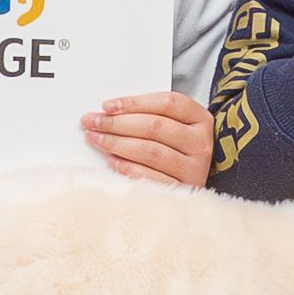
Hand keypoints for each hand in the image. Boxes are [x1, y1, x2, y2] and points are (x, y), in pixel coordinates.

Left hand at [82, 91, 210, 188]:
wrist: (189, 191)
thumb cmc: (174, 150)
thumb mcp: (172, 127)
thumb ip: (148, 115)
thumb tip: (108, 112)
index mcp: (201, 119)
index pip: (168, 103)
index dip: (135, 102)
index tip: (107, 106)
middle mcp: (200, 144)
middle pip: (155, 126)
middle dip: (118, 123)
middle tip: (92, 122)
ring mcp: (193, 169)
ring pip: (150, 150)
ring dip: (117, 143)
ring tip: (95, 139)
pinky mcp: (181, 191)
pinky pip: (148, 176)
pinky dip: (127, 167)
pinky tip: (111, 160)